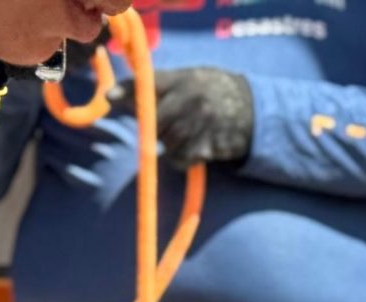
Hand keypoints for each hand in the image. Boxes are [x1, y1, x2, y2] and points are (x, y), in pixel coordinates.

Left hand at [117, 65, 254, 165]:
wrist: (256, 111)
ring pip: (166, 142)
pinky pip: (179, 159)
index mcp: (185, 80)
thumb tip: (116, 95)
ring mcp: (200, 125)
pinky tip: (192, 148)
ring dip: (169, 142)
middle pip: (154, 121)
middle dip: (155, 126)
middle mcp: (191, 100)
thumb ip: (160, 84)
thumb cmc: (215, 92)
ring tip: (186, 133)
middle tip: (167, 123)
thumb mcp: (192, 78)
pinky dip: (179, 158)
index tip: (110, 98)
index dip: (127, 91)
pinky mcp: (208, 147)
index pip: (149, 84)